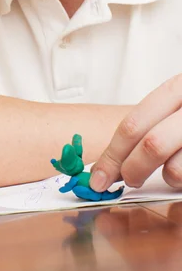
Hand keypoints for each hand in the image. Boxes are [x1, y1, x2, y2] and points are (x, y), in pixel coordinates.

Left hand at [90, 75, 181, 191]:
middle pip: (152, 146)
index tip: (98, 178)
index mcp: (178, 89)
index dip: (111, 156)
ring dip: (168, 178)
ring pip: (176, 169)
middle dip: (132, 169)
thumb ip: (149, 124)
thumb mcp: (175, 104)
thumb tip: (110, 163)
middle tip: (127, 180)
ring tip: (173, 170)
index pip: (132, 126)